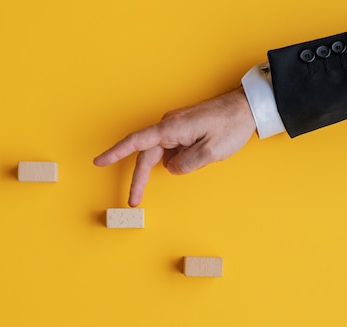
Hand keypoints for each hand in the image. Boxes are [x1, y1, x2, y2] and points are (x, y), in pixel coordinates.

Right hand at [93, 87, 256, 206]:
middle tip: (134, 200)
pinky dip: (178, 159)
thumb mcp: (210, 152)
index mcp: (171, 129)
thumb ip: (186, 164)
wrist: (247, 107)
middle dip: (139, 179)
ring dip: (168, 166)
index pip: (136, 142)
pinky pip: (172, 149)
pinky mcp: (182, 130)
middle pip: (145, 155)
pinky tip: (197, 157)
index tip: (99, 161)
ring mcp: (175, 127)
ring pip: (160, 153)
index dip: (115, 153)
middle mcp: (168, 126)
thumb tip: (171, 168)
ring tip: (198, 160)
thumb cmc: (230, 125)